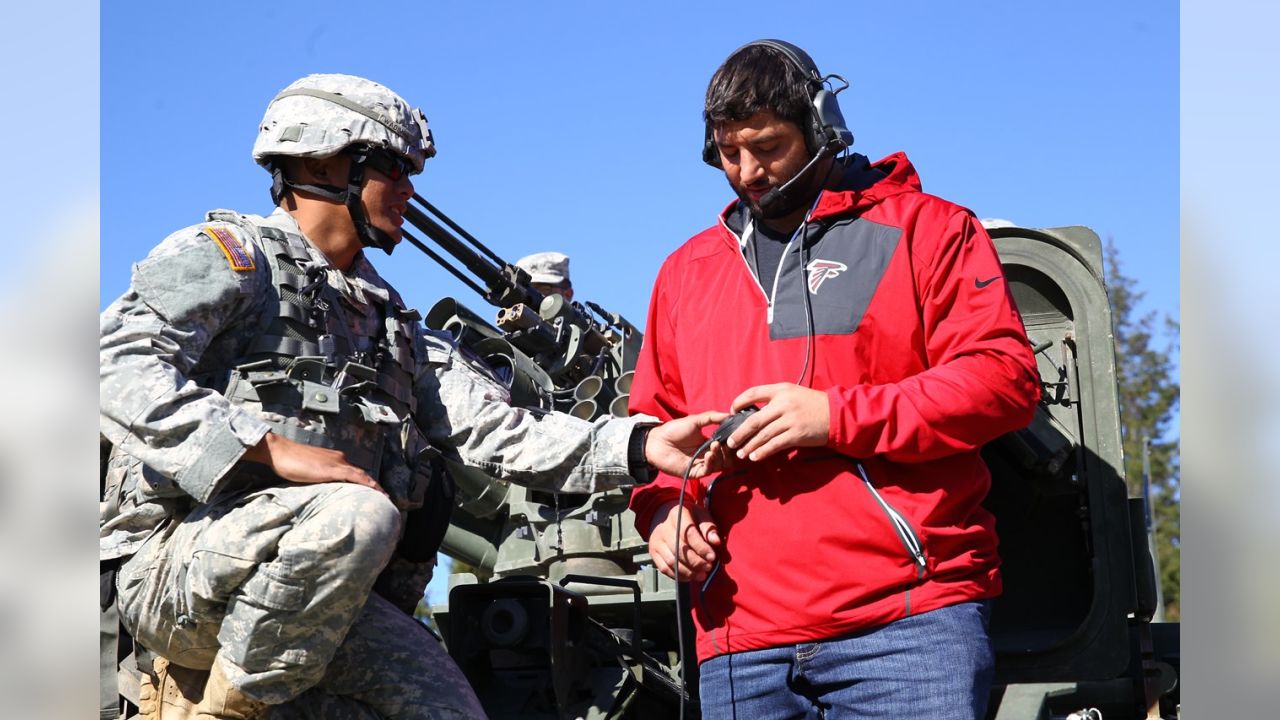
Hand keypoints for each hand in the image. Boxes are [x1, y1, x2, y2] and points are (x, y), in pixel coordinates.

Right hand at [243, 432, 385, 494]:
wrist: (280, 450)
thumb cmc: (290, 461)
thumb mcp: (309, 471)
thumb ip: (320, 477)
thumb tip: (325, 489)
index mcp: (336, 459)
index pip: (356, 472)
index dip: (367, 482)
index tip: (376, 492)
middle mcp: (340, 458)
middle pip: (362, 474)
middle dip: (374, 485)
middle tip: (385, 497)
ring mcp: (336, 462)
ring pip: (361, 475)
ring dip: (374, 486)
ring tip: (384, 497)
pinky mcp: (331, 469)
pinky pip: (353, 476)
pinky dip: (366, 482)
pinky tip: (373, 490)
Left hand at [644, 411, 731, 477]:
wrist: (657, 441)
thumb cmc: (674, 430)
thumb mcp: (695, 420)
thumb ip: (712, 417)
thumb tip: (729, 415)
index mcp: (708, 443)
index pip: (727, 447)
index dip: (731, 442)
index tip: (733, 435)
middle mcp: (707, 455)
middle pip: (727, 459)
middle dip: (728, 451)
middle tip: (725, 443)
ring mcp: (701, 464)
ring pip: (720, 466)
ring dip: (720, 456)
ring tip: (714, 446)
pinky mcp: (694, 472)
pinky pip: (708, 471)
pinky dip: (711, 463)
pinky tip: (708, 454)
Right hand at [648, 501, 720, 582]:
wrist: (666, 517)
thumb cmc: (689, 518)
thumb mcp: (701, 516)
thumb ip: (709, 528)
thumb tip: (716, 541)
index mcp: (677, 515)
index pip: (688, 534)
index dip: (701, 547)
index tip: (712, 557)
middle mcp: (663, 528)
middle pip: (679, 549)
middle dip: (696, 562)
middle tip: (708, 567)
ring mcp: (656, 541)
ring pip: (672, 561)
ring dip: (689, 571)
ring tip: (702, 575)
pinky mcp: (653, 553)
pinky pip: (665, 569)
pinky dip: (679, 575)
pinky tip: (690, 576)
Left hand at [727, 383, 829, 461]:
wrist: (836, 414)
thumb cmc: (813, 404)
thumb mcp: (794, 393)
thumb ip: (775, 400)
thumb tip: (754, 413)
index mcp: (781, 390)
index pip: (753, 392)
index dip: (739, 402)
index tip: (731, 412)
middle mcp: (784, 403)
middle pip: (754, 419)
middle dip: (740, 432)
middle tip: (730, 442)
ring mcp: (790, 419)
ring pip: (763, 435)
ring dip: (750, 446)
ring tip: (740, 453)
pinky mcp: (797, 434)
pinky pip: (775, 444)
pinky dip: (763, 451)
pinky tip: (755, 457)